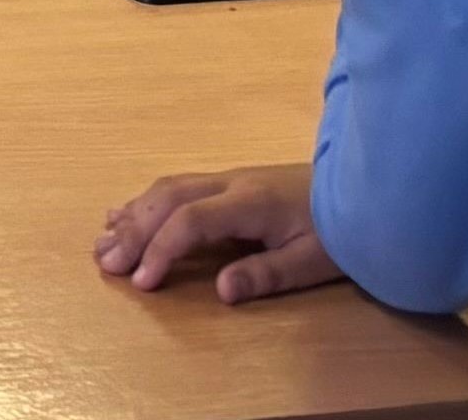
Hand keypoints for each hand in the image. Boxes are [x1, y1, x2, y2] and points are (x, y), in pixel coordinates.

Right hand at [96, 164, 334, 302]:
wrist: (364, 189)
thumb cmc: (341, 230)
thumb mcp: (312, 262)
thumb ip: (267, 275)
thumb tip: (220, 290)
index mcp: (250, 202)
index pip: (191, 221)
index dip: (162, 250)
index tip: (142, 282)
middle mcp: (231, 183)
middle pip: (168, 200)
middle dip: (133, 232)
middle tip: (105, 263)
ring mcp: (228, 178)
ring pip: (167, 189)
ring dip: (132, 216)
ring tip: (103, 242)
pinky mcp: (230, 181)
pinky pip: (177, 186)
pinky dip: (145, 201)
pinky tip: (125, 213)